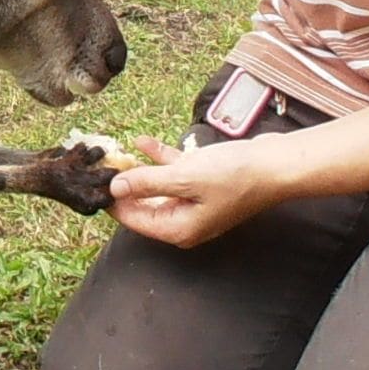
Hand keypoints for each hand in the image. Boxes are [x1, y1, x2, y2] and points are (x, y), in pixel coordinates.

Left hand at [108, 136, 288, 248]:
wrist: (276, 165)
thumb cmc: (234, 176)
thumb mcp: (184, 179)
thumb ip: (146, 183)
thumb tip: (114, 189)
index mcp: (179, 229)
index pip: (134, 220)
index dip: (112, 201)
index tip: (92, 182)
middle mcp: (185, 219)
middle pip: (143, 204)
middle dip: (123, 185)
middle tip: (99, 164)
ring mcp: (195, 201)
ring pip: (158, 186)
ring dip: (138, 169)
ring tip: (114, 152)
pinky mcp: (205, 182)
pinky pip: (174, 171)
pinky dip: (158, 158)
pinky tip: (140, 140)